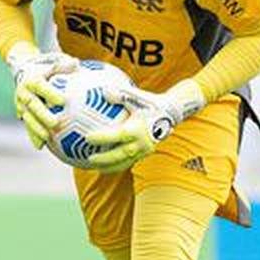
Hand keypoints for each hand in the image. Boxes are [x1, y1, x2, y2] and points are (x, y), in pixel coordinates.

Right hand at [7, 45, 77, 148]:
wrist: (26, 73)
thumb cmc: (48, 69)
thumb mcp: (55, 64)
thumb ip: (65, 65)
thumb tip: (77, 64)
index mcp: (32, 79)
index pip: (41, 85)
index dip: (50, 93)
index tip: (62, 101)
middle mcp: (23, 92)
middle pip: (32, 104)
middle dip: (42, 114)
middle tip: (55, 123)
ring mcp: (20, 104)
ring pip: (27, 117)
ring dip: (36, 128)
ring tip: (47, 138)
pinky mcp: (20, 114)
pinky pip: (26, 126)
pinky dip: (32, 136)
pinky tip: (41, 146)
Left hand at [84, 79, 204, 172]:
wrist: (171, 113)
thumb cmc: (151, 102)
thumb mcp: (137, 96)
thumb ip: (121, 94)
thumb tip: (104, 91)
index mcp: (137, 129)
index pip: (117, 135)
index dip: (102, 137)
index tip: (87, 137)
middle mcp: (142, 142)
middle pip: (120, 155)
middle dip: (104, 159)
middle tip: (89, 158)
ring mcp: (145, 150)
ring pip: (125, 162)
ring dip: (110, 166)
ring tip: (96, 168)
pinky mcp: (146, 153)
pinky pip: (130, 161)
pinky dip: (118, 165)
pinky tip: (107, 165)